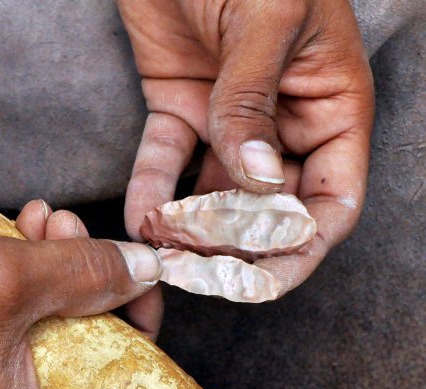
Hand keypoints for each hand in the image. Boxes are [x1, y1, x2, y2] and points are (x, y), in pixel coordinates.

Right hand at [0, 194, 161, 388]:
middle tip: (101, 260)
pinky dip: (21, 301)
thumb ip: (87, 275)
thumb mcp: (5, 276)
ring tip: (51, 227)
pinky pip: (5, 351)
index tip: (164, 374)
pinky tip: (17, 237)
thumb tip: (142, 270)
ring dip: (59, 296)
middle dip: (106, 321)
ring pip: (46, 365)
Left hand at [118, 0, 373, 303]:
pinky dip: (153, 192)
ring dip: (190, 231)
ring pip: (214, 196)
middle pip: (267, 210)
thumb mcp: (266, 16)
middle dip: (236, 250)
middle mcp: (282, 123)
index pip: (329, 200)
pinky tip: (142, 217)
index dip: (301, 247)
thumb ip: (254, 101)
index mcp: (329, 106)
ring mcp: (229, 121)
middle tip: (201, 275)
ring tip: (165, 252)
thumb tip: (257, 178)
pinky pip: (168, 162)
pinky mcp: (179, 108)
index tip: (263, 279)